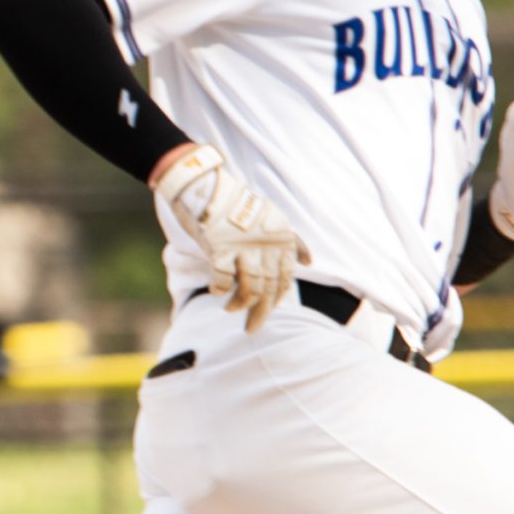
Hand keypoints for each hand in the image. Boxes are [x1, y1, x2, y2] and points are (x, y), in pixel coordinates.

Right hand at [151, 143, 310, 331]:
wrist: (204, 184)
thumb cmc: (235, 203)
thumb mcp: (271, 216)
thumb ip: (291, 241)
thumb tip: (309, 262)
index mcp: (281, 237)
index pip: (286, 277)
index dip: (277, 298)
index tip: (268, 309)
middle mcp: (266, 244)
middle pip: (269, 288)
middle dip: (261, 313)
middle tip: (252, 329)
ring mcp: (243, 248)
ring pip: (249, 290)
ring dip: (239, 305)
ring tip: (230, 309)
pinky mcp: (219, 249)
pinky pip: (222, 282)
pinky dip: (219, 290)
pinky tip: (216, 292)